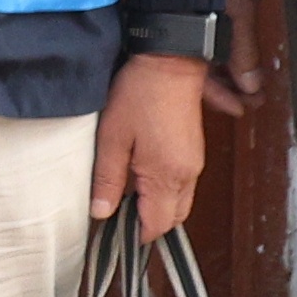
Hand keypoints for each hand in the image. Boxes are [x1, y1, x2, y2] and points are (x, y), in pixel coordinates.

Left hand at [88, 54, 214, 231]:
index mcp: (166, 177)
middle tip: (119, 210)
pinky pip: (183, 184)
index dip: (136, 234)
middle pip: (173, 218)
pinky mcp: (195, 151)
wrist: (170, 62)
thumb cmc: (139, 95)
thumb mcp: (112, 138)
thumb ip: (107, 178)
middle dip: (149, 222)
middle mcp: (187, 176)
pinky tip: (142, 171)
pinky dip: (165, 188)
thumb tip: (101, 213)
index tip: (115, 230)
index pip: (157, 226)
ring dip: (157, 204)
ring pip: (180, 202)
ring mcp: (195, 163)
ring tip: (127, 188)